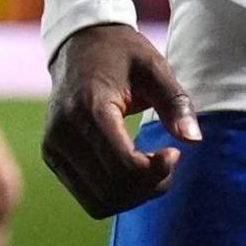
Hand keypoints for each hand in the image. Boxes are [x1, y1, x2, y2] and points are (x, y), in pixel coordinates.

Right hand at [42, 22, 200, 217]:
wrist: (78, 44)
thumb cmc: (121, 55)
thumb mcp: (155, 68)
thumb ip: (176, 103)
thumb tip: (193, 140)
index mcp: (89, 108)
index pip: (124, 166)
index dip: (158, 172)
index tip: (174, 152)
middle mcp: (63, 131)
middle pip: (113, 189)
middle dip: (149, 187)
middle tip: (167, 164)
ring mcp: (53, 146)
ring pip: (98, 202)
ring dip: (133, 197)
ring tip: (150, 170)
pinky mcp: (52, 155)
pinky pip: (87, 196)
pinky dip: (116, 195)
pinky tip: (130, 170)